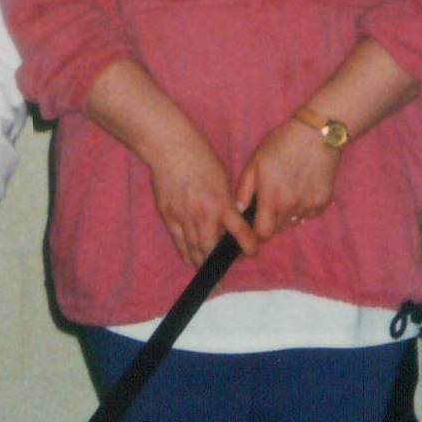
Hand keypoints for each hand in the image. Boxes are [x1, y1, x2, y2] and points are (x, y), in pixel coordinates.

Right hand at [145, 119, 256, 267]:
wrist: (170, 149)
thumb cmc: (201, 158)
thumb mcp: (223, 180)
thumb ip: (227, 203)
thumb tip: (230, 223)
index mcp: (222, 204)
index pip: (241, 234)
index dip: (249, 247)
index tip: (252, 252)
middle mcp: (204, 216)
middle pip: (212, 250)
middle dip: (220, 264)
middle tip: (225, 271)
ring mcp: (184, 218)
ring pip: (194, 250)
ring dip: (202, 263)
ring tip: (208, 272)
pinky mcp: (169, 217)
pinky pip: (179, 242)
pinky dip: (186, 253)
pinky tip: (190, 259)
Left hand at [236, 115, 342, 237]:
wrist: (317, 133)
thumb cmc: (282, 144)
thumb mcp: (255, 162)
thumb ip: (244, 190)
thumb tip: (239, 212)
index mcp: (272, 199)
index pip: (263, 234)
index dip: (257, 232)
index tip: (255, 223)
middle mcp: (292, 207)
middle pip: (278, 229)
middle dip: (271, 221)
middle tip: (270, 199)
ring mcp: (309, 206)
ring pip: (293, 221)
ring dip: (287, 213)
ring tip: (287, 189)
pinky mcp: (323, 202)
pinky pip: (308, 214)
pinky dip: (303, 206)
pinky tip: (302, 186)